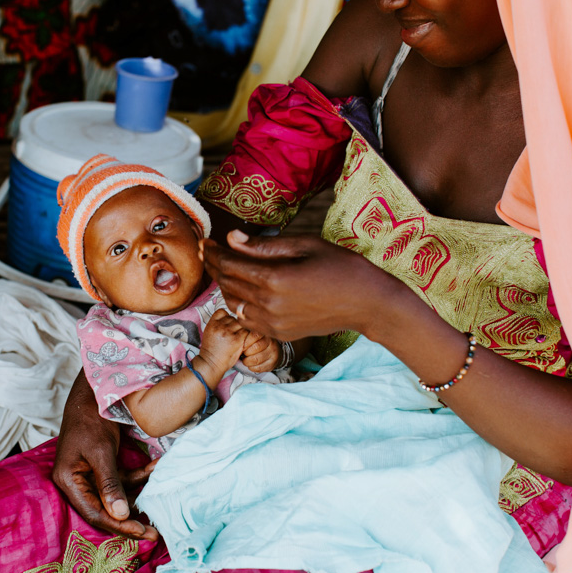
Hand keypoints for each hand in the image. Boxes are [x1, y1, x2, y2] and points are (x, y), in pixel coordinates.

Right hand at [53, 371, 158, 540]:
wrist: (93, 393)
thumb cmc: (90, 419)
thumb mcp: (101, 452)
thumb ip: (109, 484)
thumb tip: (120, 515)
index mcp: (68, 480)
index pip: (94, 512)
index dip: (117, 525)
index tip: (141, 531)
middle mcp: (77, 481)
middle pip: (104, 509)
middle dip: (129, 520)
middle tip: (153, 532)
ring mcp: (89, 473)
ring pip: (115, 495)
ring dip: (137, 498)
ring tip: (158, 508)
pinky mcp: (102, 465)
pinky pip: (122, 478)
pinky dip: (139, 475)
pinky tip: (156, 467)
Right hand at [198, 308, 247, 374]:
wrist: (210, 364)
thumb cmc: (211, 350)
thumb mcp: (209, 333)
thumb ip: (218, 324)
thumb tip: (230, 318)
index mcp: (211, 324)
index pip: (222, 311)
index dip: (226, 317)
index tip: (226, 326)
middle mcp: (219, 326)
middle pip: (233, 318)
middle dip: (234, 325)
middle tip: (233, 335)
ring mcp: (228, 332)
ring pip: (240, 324)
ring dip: (241, 330)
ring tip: (238, 339)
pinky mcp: (236, 339)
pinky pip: (246, 331)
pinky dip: (246, 336)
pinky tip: (242, 341)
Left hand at [200, 230, 405, 340]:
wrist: (366, 303)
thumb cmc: (340, 266)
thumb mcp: (304, 245)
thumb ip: (265, 245)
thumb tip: (232, 238)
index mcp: (274, 278)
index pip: (230, 264)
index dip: (214, 252)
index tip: (205, 242)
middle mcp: (269, 304)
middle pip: (227, 283)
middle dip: (214, 266)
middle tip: (208, 252)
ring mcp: (273, 323)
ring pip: (233, 302)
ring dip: (224, 285)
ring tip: (222, 268)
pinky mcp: (278, 334)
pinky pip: (246, 318)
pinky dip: (238, 303)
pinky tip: (240, 290)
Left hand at [241, 332, 280, 371]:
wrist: (273, 352)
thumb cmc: (258, 344)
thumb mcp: (253, 337)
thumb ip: (246, 336)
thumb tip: (236, 340)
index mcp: (265, 334)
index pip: (254, 335)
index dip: (246, 341)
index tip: (242, 346)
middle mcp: (271, 343)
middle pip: (256, 347)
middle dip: (246, 352)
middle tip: (244, 353)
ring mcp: (274, 353)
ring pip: (256, 359)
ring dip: (247, 361)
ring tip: (246, 360)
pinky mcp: (273, 364)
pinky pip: (259, 368)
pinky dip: (252, 368)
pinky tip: (251, 365)